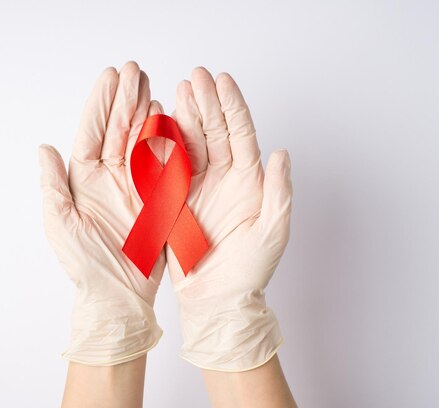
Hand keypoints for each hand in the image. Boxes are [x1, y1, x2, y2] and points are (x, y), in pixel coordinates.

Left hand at [39, 61, 165, 365]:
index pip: (92, 133)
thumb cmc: (85, 265)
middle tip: (134, 70)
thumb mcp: (60, 225)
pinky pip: (163, 164)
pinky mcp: (158, 197)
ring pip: (141, 141)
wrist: (119, 295)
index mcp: (83, 180)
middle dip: (125, 98)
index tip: (110, 77)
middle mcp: (109, 178)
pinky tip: (167, 119)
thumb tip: (43, 148)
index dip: (101, 104)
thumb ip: (53, 186)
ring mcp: (135, 185)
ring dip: (145, 112)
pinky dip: (166, 141)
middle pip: (118, 129)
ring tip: (149, 86)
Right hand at [168, 67, 292, 370]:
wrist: (216, 301)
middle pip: (215, 131)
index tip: (222, 80)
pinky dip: (162, 146)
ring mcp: (197, 187)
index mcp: (249, 181)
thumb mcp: (273, 232)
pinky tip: (157, 124)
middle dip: (206, 102)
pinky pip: (168, 167)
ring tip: (177, 91)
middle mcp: (224, 178)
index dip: (232, 105)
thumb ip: (278, 193)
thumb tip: (281, 153)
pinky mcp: (175, 200)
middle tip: (195, 75)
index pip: (241, 134)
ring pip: (190, 144)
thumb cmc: (249, 272)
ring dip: (184, 116)